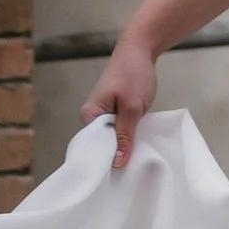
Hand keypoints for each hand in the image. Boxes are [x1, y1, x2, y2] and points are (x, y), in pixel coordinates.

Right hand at [79, 38, 157, 170]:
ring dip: (123, 147)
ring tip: (135, 164)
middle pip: (102, 146)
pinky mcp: (115, 112)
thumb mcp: (132, 108)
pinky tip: (137, 147)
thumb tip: (116, 163)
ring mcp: (104, 114)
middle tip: (131, 173)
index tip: (117, 179)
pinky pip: (119, 130)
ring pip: (112, 138)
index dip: (103, 163)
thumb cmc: (133, 75)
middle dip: (115, 157)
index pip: (91, 149)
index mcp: (89, 116)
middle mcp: (92, 117)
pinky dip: (127, 137)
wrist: (139, 49)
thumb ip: (124, 136)